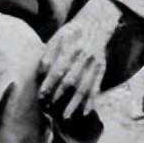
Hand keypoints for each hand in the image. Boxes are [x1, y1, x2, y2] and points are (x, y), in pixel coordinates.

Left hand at [38, 0, 120, 118]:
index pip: (58, 70)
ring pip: (85, 87)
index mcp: (72, 49)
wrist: (96, 25)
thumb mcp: (58, 37)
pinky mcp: (102, 70)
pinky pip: (97, 88)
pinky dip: (91, 101)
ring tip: (66, 117)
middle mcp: (85, 58)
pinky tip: (85, 112)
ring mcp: (95, 65)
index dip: (50, 84)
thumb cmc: (72, 33)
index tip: (41, 96)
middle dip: (60, 96)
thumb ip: (48, 53)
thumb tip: (41, 72)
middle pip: (71, 81)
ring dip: (75, 104)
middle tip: (49, 109)